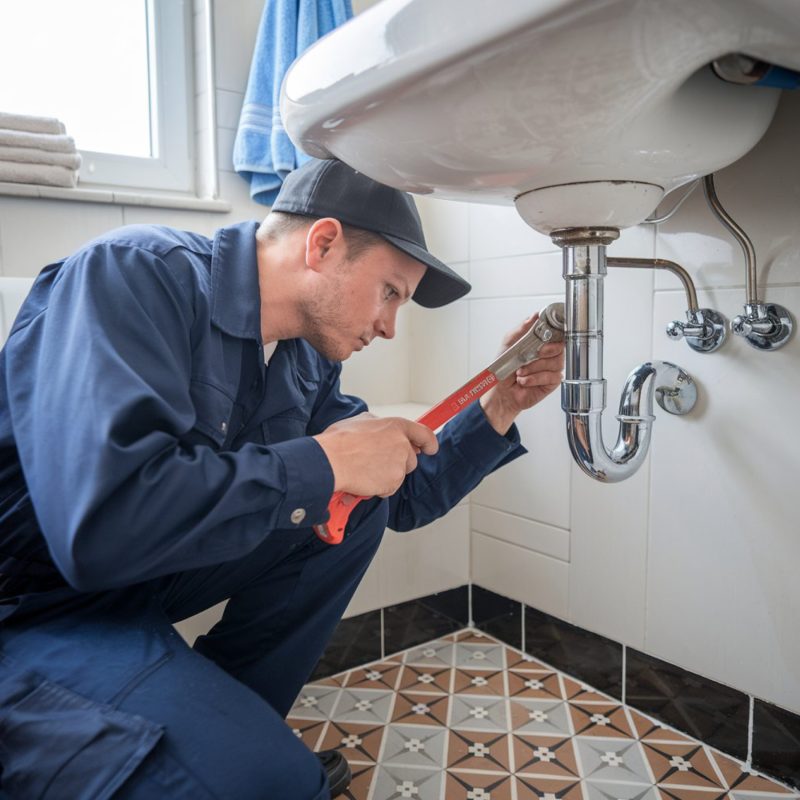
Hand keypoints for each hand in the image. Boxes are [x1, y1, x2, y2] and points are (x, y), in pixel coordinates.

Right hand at [313, 413, 438, 496]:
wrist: (330, 461)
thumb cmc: (340, 441)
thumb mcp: (361, 421)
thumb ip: (379, 425)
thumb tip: (382, 429)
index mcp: (396, 426)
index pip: (423, 434)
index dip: (428, 442)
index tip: (430, 448)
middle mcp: (402, 444)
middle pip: (411, 459)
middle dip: (398, 463)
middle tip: (377, 462)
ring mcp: (399, 464)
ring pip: (399, 475)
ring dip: (387, 476)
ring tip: (365, 469)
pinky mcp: (393, 482)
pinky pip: (390, 488)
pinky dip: (380, 487)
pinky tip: (365, 480)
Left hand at [480, 313, 564, 434]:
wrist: (500, 391)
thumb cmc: (504, 368)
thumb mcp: (509, 343)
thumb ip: (522, 328)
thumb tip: (535, 315)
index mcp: (541, 342)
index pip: (556, 333)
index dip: (553, 333)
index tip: (543, 336)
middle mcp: (549, 354)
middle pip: (558, 347)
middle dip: (541, 352)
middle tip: (527, 356)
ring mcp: (552, 368)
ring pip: (555, 362)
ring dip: (533, 367)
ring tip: (520, 371)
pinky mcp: (552, 382)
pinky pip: (551, 377)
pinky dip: (534, 378)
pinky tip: (524, 380)